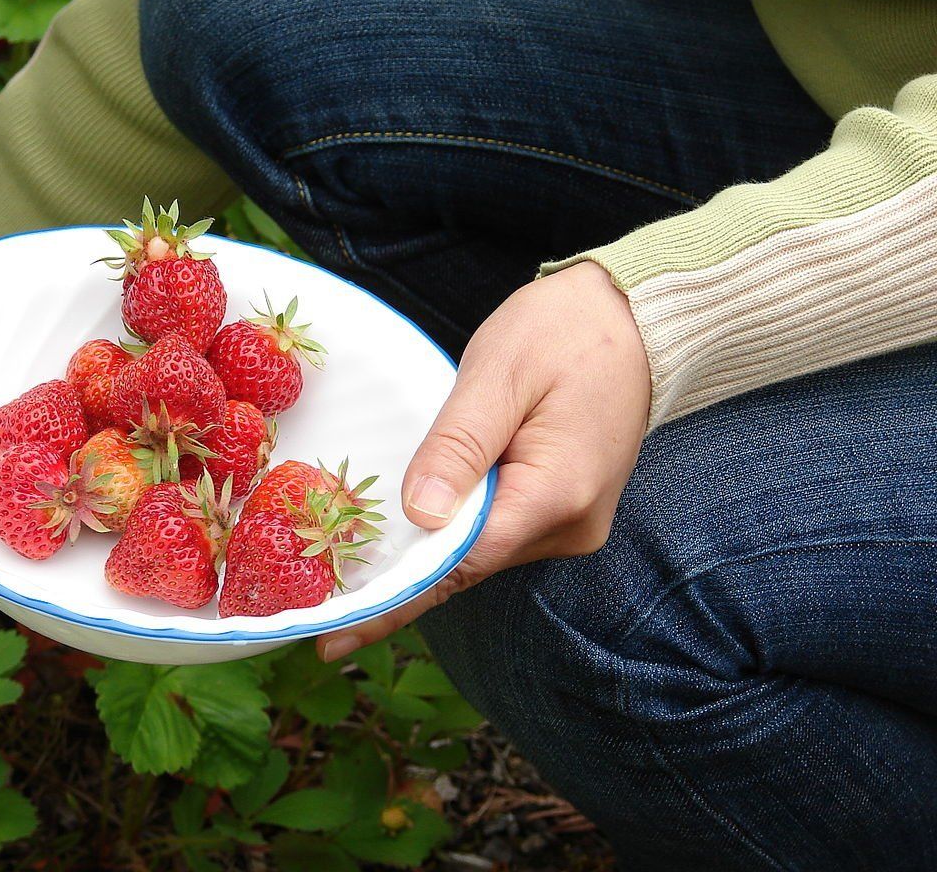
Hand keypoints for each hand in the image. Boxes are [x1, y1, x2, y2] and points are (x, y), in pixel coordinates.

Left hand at [317, 261, 650, 661]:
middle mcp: (570, 527)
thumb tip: (422, 516)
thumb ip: (458, 446)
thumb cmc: (564, 332)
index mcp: (556, 495)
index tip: (336, 636)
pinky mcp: (564, 509)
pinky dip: (454, 528)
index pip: (458, 565)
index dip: (394, 598)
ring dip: (426, 546)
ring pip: (479, 548)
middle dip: (399, 573)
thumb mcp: (499, 374)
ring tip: (353, 548)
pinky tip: (412, 522)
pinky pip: (496, 529)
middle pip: (466, 564)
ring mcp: (571, 523)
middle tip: (319, 586)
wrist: (634, 317)